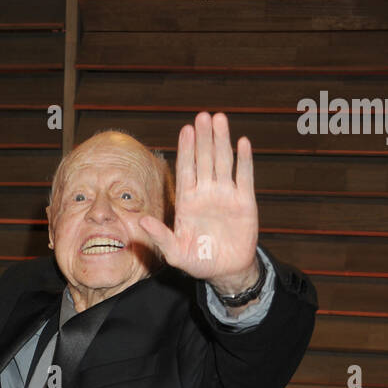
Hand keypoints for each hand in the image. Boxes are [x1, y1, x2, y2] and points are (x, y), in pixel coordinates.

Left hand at [137, 111, 258, 290]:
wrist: (226, 271)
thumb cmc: (198, 262)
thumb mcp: (175, 253)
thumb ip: (160, 236)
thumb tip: (142, 220)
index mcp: (188, 201)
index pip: (186, 170)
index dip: (186, 150)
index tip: (186, 129)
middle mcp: (206, 193)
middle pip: (204, 160)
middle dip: (203, 138)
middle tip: (203, 116)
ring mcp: (226, 195)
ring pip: (223, 162)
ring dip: (221, 141)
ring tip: (220, 118)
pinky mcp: (245, 202)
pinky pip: (245, 177)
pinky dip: (244, 160)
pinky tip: (243, 142)